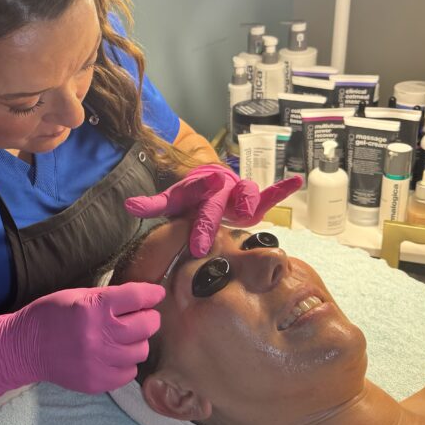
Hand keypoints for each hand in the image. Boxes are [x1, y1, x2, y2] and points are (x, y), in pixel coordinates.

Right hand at [0, 283, 164, 395]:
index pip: (136, 297)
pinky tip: (114, 355)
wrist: (25, 348)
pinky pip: (129, 373)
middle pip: (146, 326)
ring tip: (124, 337)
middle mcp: (98, 335)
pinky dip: (126, 362)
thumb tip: (142, 298)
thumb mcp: (77, 296)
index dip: (151, 294)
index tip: (157, 294)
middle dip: (149, 318)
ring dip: (137, 342)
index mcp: (92, 308)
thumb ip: (109, 298)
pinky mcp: (97, 382)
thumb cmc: (51, 315)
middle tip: (143, 316)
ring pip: (141, 351)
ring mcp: (98, 361)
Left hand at [125, 164, 301, 256]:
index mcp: (199, 190)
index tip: (195, 244)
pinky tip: (295, 181)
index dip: (194, 220)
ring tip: (247, 213)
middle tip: (202, 247)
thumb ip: (154, 203)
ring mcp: (239, 194)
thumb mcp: (174, 199)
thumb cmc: (192, 195)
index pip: (194, 202)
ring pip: (247, 195)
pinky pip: (269, 194)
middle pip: (215, 206)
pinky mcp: (255, 200)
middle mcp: (220, 190)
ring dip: (249, 202)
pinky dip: (282, 189)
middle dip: (209, 224)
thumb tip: (128, 205)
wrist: (212, 178)